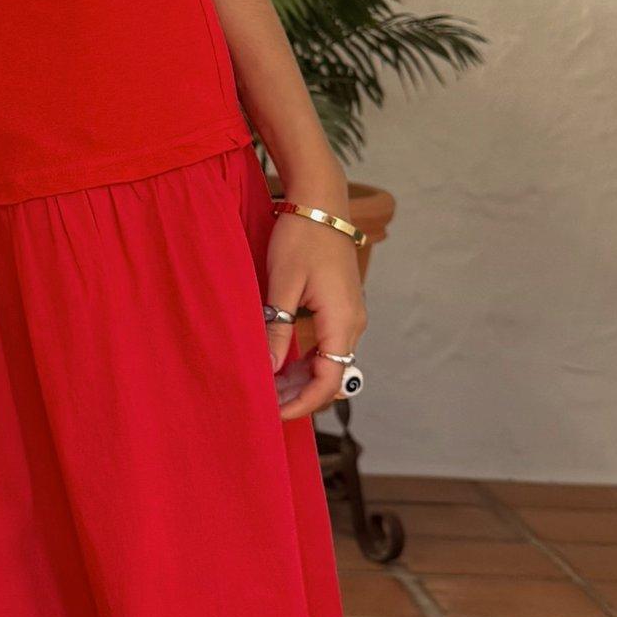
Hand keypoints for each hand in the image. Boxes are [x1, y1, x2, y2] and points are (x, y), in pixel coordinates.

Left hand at [263, 213, 365, 422]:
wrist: (320, 203)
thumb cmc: (301, 237)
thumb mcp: (283, 284)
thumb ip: (278, 328)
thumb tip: (270, 369)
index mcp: (342, 321)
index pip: (329, 381)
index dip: (302, 404)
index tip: (274, 412)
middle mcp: (352, 323)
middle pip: (331, 377)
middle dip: (299, 396)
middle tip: (263, 403)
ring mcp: (350, 316)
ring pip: (330, 363)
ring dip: (301, 380)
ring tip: (267, 387)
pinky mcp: (341, 309)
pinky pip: (328, 347)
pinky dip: (306, 361)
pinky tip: (280, 363)